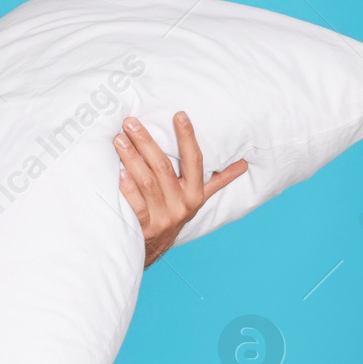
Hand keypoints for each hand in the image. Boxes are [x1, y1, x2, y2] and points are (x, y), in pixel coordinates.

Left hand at [112, 111, 248, 267]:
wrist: (154, 249)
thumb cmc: (174, 214)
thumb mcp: (198, 198)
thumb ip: (217, 180)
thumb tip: (243, 164)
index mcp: (195, 193)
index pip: (194, 160)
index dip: (188, 137)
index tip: (179, 114)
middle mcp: (182, 204)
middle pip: (163, 167)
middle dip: (146, 142)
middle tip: (130, 122)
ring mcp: (164, 217)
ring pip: (147, 182)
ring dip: (132, 158)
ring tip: (119, 139)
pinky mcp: (145, 228)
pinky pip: (136, 205)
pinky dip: (128, 188)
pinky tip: (118, 172)